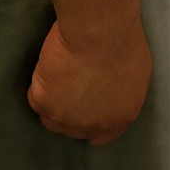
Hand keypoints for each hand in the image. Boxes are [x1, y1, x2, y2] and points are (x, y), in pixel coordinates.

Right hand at [26, 15, 152, 145]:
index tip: (83, 108)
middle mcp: (92, 126)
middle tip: (69, 84)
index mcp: (119, 119)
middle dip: (69, 111)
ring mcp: (65, 119)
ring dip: (51, 100)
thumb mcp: (133, 75)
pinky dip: (39, 81)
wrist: (100, 33)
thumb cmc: (124, 43)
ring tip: (58, 73)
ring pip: (50, 117)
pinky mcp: (44, 105)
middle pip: (72, 129)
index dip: (90, 123)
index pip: (100, 136)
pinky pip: (35, 97)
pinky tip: (50, 65)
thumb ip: (119, 93)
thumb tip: (107, 94)